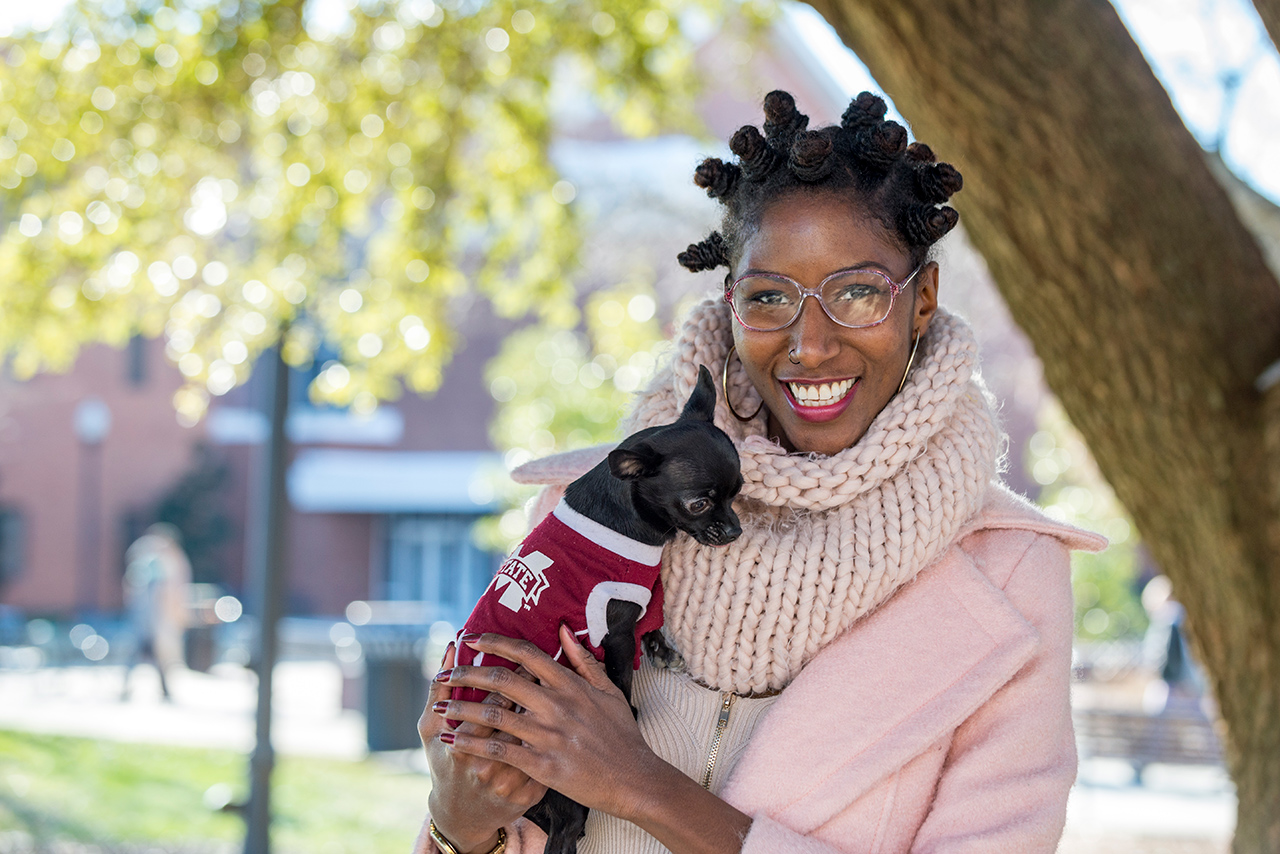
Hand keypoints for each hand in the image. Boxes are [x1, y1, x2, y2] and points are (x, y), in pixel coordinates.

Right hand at [419, 641, 546, 852]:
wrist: (462, 816)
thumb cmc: (444, 765)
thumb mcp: (430, 731)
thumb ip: (437, 690)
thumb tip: (450, 648)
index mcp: (461, 748)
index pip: (492, 703)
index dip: (509, 678)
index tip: (518, 661)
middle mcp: (487, 768)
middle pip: (518, 717)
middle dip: (530, 690)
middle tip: (538, 670)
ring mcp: (510, 784)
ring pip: (536, 737)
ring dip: (545, 710)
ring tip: (548, 689)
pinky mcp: (529, 795)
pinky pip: (546, 758)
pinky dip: (552, 737)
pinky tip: (553, 720)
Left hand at [433, 626, 661, 821]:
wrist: (634, 779)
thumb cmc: (622, 735)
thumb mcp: (609, 691)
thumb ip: (583, 661)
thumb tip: (563, 630)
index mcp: (570, 685)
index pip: (526, 653)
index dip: (495, 642)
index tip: (472, 638)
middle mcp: (556, 705)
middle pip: (502, 681)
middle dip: (468, 674)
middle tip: (446, 674)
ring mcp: (548, 735)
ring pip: (494, 715)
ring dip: (462, 709)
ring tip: (441, 708)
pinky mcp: (542, 765)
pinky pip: (499, 751)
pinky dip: (472, 744)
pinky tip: (454, 740)